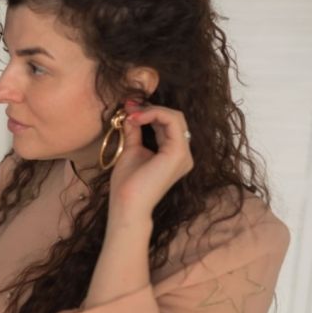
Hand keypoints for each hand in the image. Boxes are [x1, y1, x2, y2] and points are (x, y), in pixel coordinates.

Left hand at [108, 100, 193, 226]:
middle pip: (174, 118)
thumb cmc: (127, 184)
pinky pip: (172, 122)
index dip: (150, 111)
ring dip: (151, 110)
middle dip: (150, 108)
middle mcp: (184, 154)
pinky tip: (136, 118)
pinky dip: (154, 114)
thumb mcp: (132, 150)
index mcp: (174, 154)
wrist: (127, 204)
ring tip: (130, 114)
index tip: (128, 109)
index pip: (169, 124)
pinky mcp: (178, 153)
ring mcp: (184, 154)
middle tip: (128, 107)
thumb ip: (136, 131)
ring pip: (175, 117)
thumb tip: (132, 113)